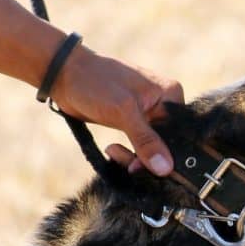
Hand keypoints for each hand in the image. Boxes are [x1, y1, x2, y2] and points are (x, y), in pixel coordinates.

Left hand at [49, 45, 183, 175]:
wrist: (64, 76)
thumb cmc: (95, 83)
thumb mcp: (123, 111)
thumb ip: (146, 140)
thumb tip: (166, 168)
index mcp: (170, 95)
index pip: (180, 135)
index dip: (168, 155)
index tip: (150, 169)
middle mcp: (164, 106)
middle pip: (168, 145)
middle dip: (148, 159)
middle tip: (129, 166)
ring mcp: (149, 116)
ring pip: (153, 150)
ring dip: (135, 158)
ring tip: (113, 152)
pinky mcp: (135, 125)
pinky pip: (140, 148)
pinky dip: (128, 155)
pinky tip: (113, 151)